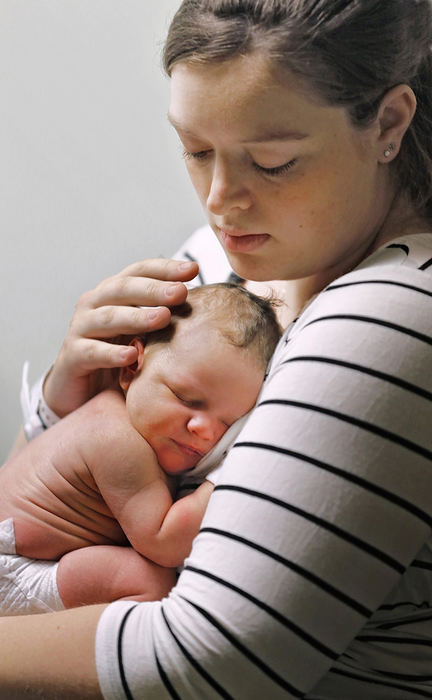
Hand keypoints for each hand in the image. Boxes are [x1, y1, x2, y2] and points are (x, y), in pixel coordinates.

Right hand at [44, 258, 198, 416]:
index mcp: (114, 292)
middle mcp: (94, 303)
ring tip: (162, 318)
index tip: (193, 270)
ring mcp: (80, 328)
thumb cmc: (119, 355)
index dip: (165, 269)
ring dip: (136, 317)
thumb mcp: (143, 332)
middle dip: (154, 289)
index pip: (140, 271)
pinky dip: (111, 353)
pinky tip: (131, 356)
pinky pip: (91, 352)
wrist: (81, 390)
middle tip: (180, 292)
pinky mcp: (72, 356)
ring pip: (108, 317)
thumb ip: (164, 316)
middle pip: (123, 289)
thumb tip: (207, 305)